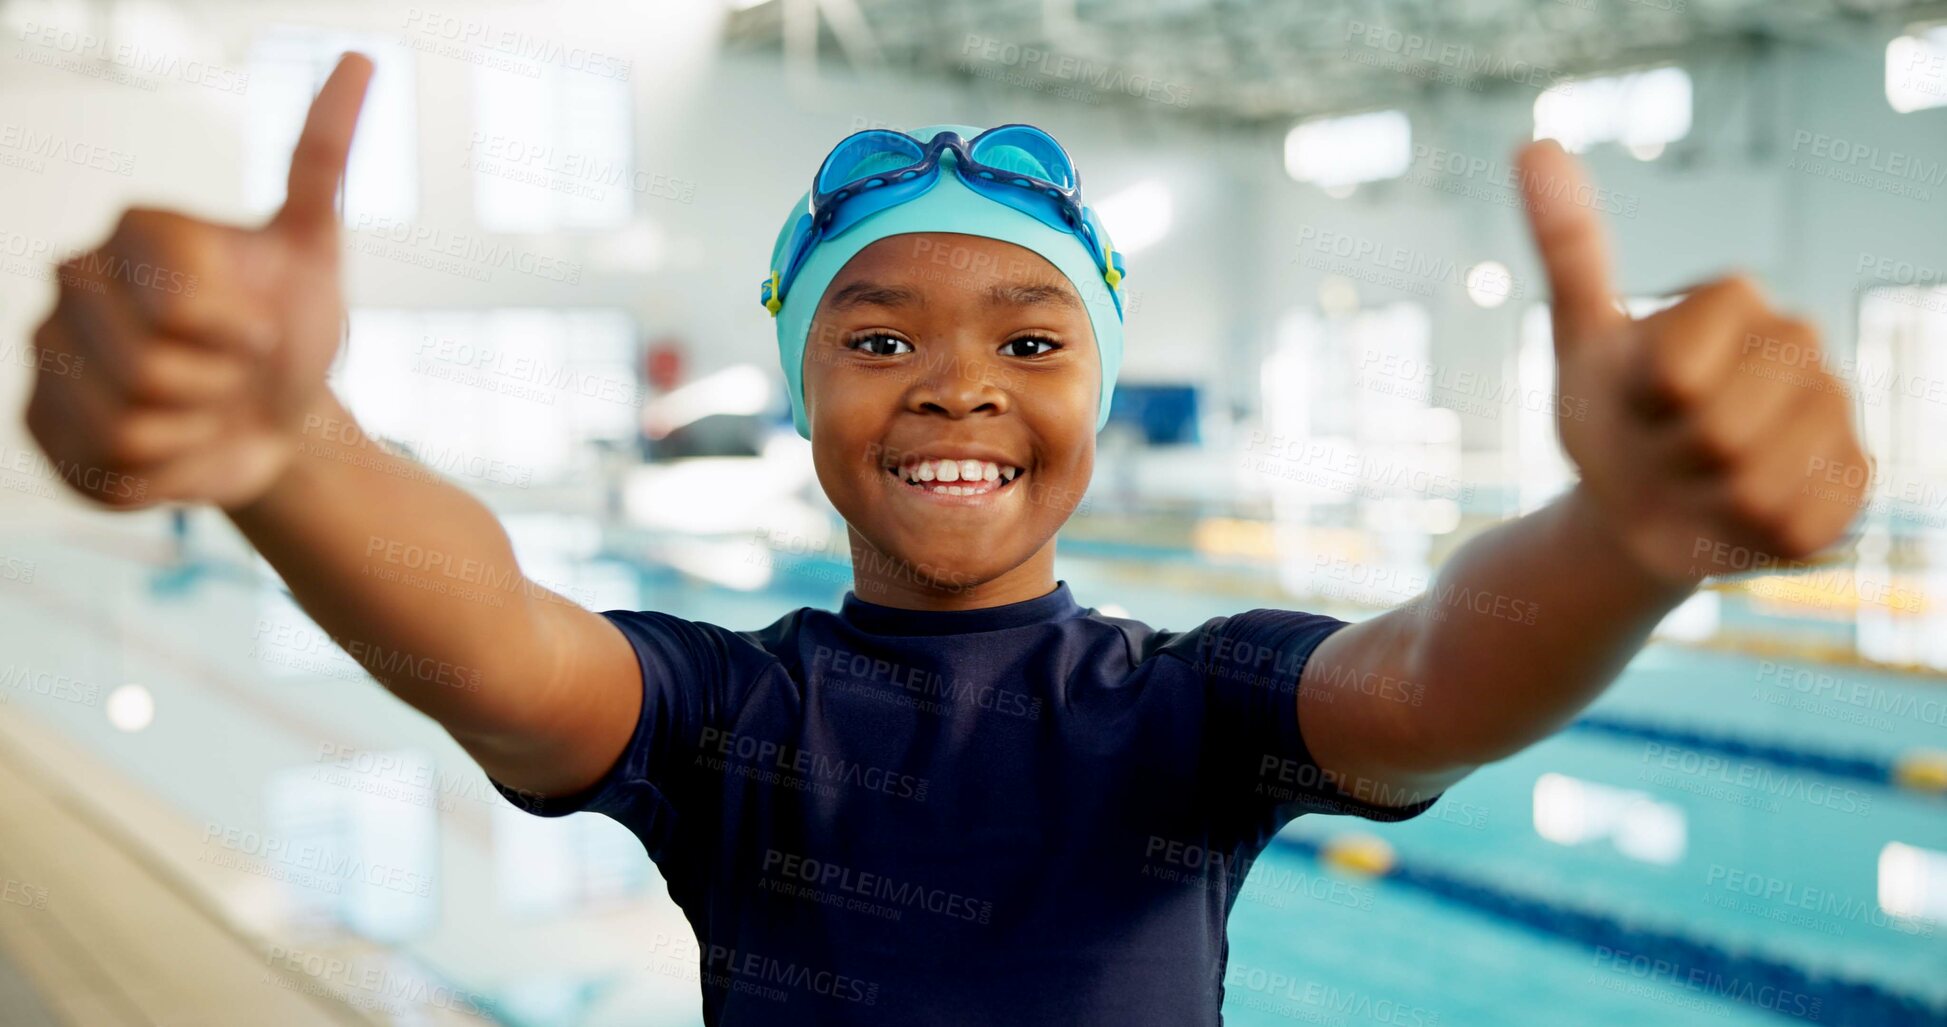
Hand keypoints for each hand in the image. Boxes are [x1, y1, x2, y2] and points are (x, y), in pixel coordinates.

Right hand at [24, 53, 372, 510]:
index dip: (239, 335)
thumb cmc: (294, 330)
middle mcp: (71, 281)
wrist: (279, 422)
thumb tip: (358, 58)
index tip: (259, 330)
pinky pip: (105, 473)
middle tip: (228, 375)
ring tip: (200, 410)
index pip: (178, 302)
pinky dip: (161, 477)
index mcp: (131, 231)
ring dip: (191, 434)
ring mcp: (45, 355)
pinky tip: (172, 447)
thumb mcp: (319, 250)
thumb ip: (325, 157)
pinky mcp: (39, 427)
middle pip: (146, 368)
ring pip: (125, 425)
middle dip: (215, 386)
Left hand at [1516, 140, 1870, 583]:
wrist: (1638, 504)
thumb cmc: (1607, 415)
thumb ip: (1567, 246)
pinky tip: (1740, 513)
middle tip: (1667, 444)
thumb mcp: (1577, 340)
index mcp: (1739, 298)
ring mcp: (1838, 412)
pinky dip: (1747, 536)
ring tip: (1701, 478)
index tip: (1640, 396)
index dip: (1643, 401)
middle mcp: (1803, 342)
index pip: (1677, 369)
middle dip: (1671, 454)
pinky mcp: (1855, 483)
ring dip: (1706, 499)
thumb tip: (1533, 143)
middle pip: (1717, 429)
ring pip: (1755, 483)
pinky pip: (1793, 525)